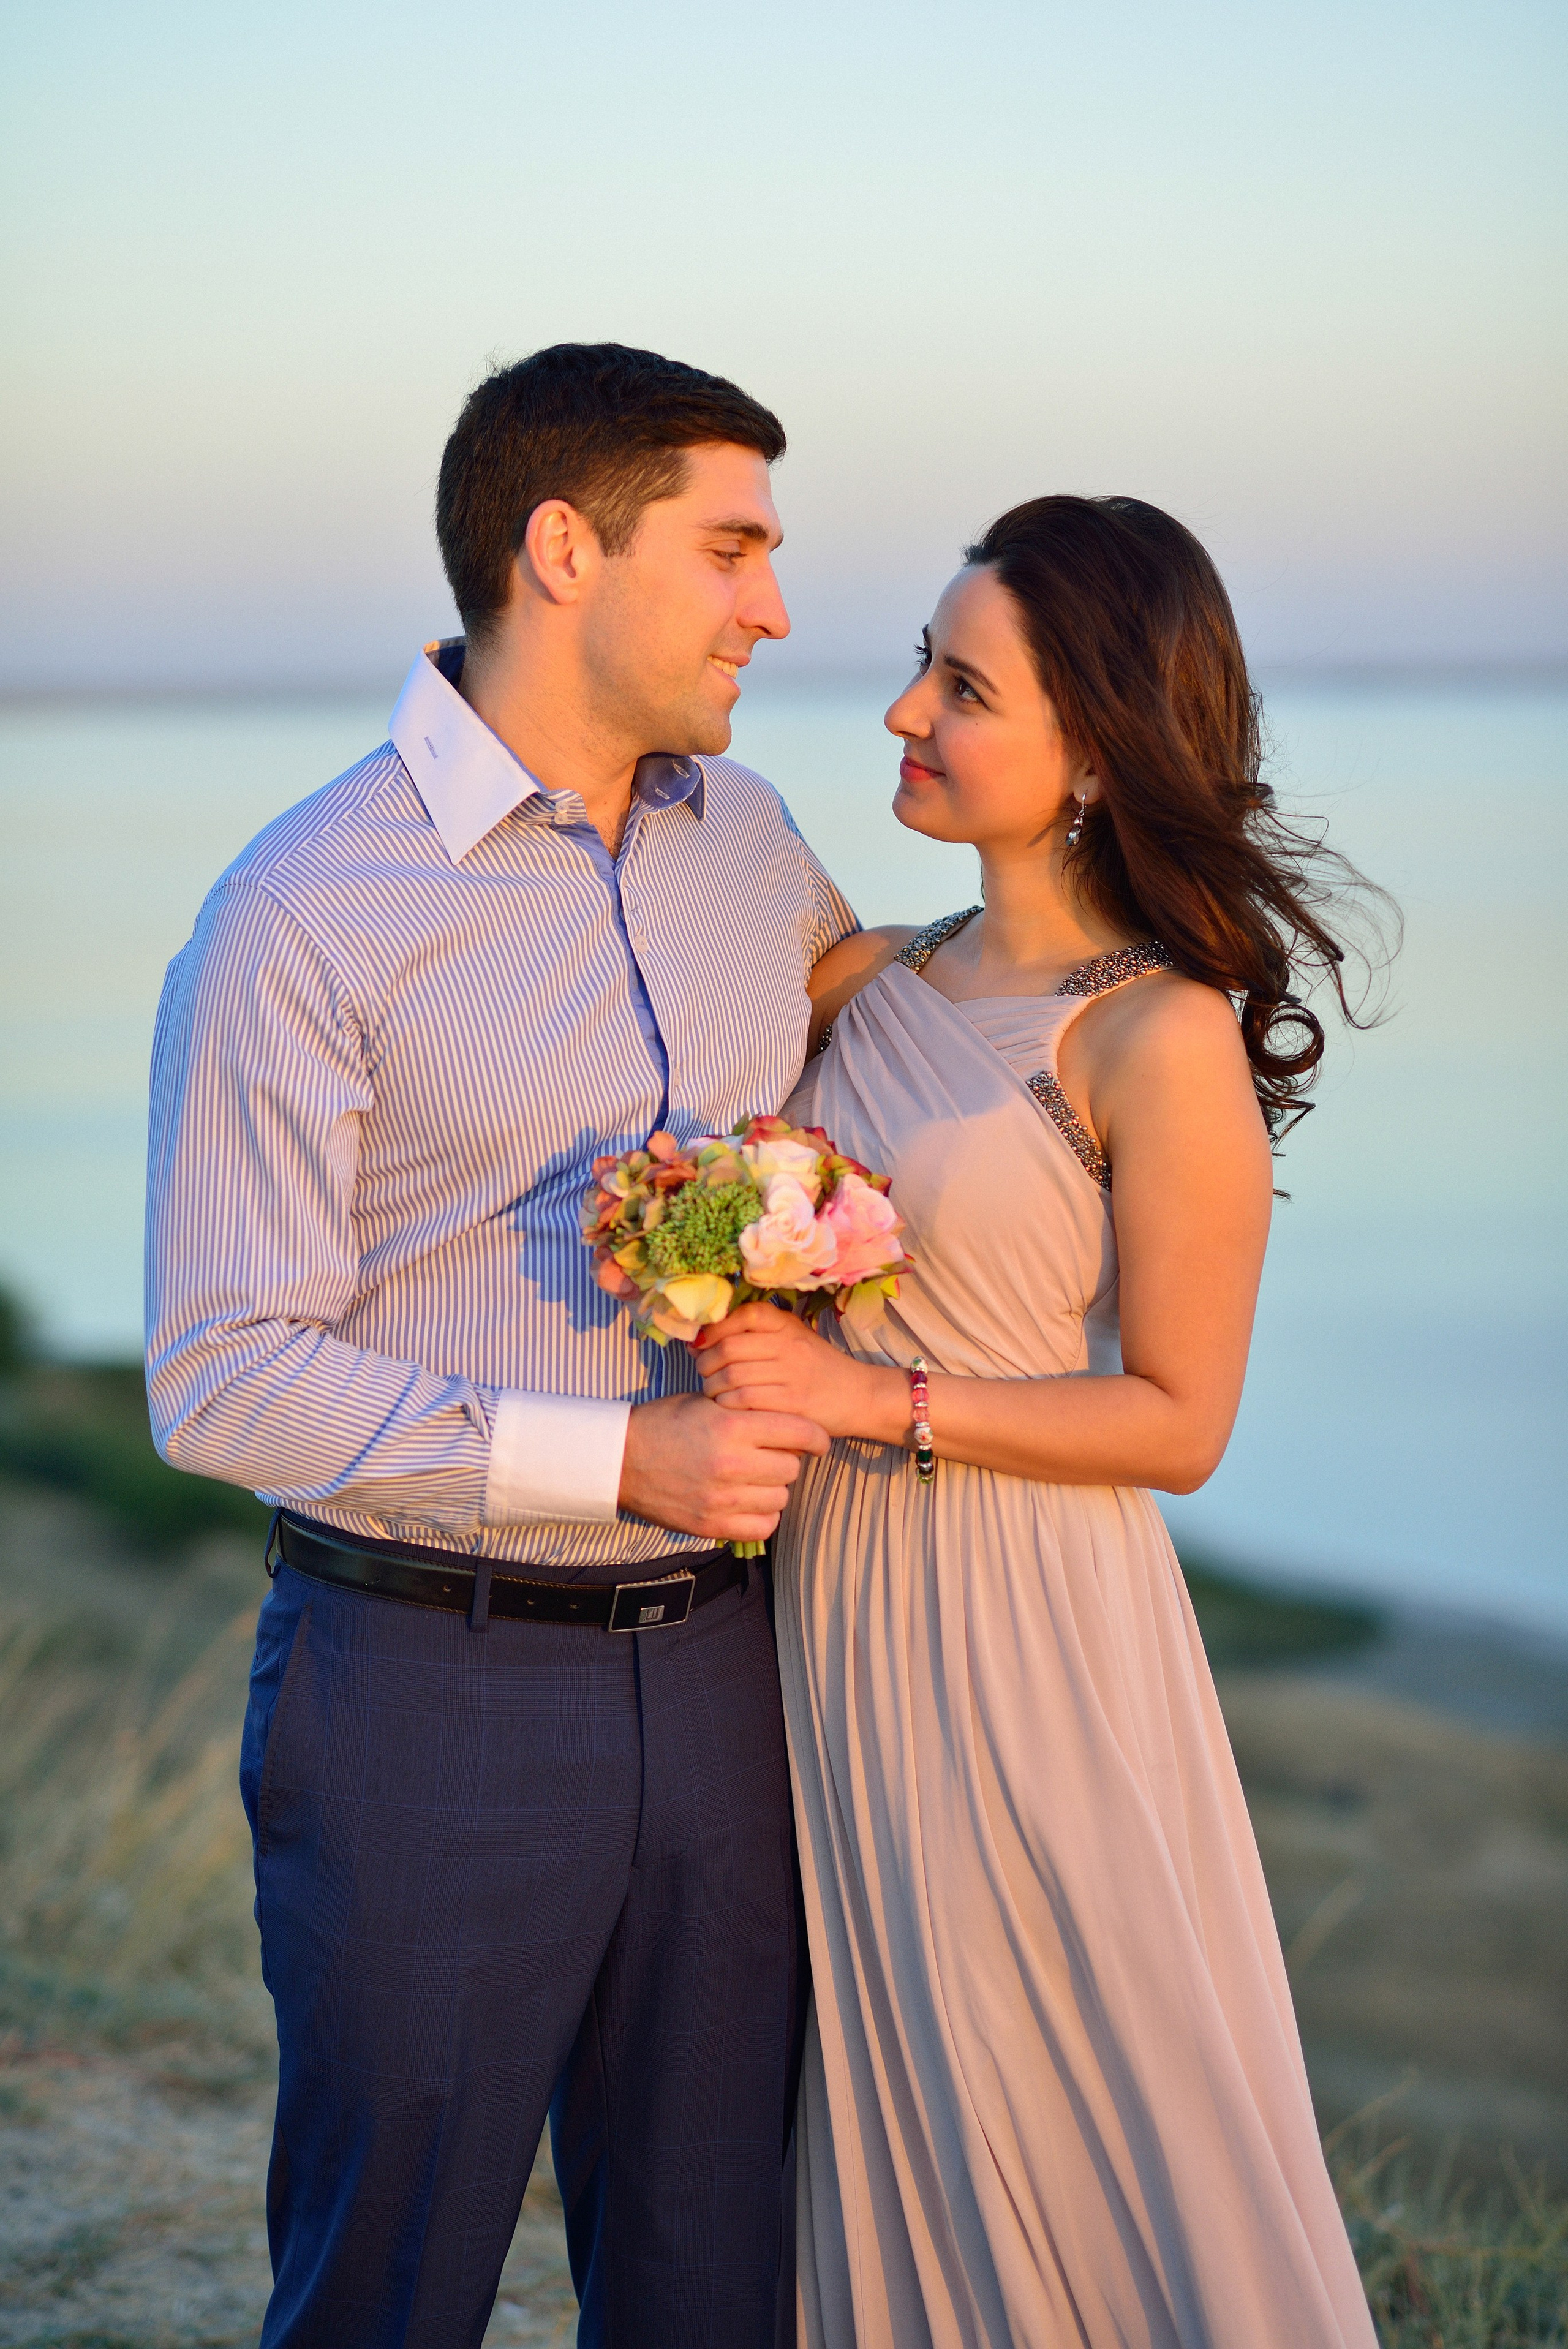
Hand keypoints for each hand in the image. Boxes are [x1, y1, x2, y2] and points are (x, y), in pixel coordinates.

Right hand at [618, 1392, 828, 1543]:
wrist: (620, 1459)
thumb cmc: (664, 1424)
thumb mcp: (706, 1402)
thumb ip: (747, 1410)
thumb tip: (789, 1423)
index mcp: (732, 1425)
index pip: (799, 1432)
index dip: (816, 1436)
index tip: (818, 1440)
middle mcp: (731, 1463)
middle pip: (792, 1467)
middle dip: (787, 1459)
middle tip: (772, 1455)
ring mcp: (722, 1498)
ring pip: (780, 1498)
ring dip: (774, 1488)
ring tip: (757, 1478)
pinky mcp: (711, 1525)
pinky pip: (763, 1526)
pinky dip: (763, 1516)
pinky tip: (750, 1502)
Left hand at [696, 1302, 907, 1443]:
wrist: (859, 1396)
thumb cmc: (817, 1368)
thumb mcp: (792, 1338)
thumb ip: (753, 1333)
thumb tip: (698, 1338)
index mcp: (787, 1325)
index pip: (744, 1314)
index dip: (714, 1328)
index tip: (700, 1343)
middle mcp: (790, 1345)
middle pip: (730, 1348)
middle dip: (706, 1362)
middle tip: (705, 1373)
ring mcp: (793, 1374)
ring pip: (733, 1376)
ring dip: (713, 1387)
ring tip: (714, 1393)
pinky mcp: (794, 1403)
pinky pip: (745, 1401)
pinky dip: (728, 1406)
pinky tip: (729, 1409)